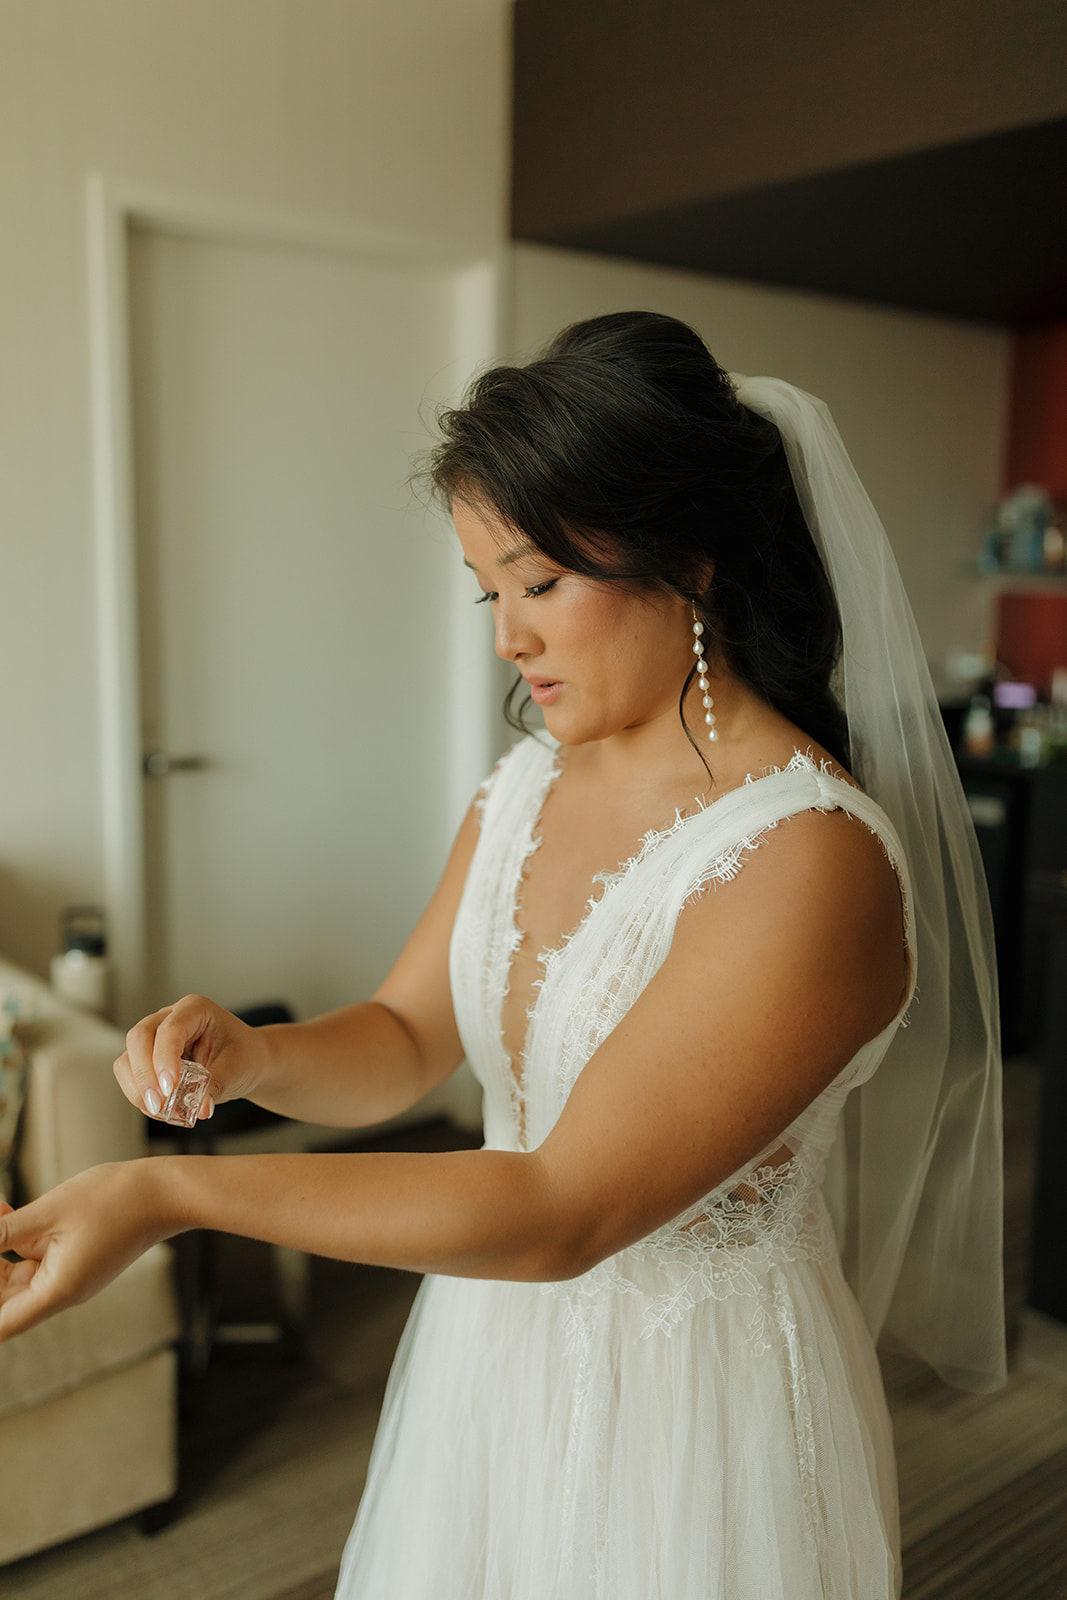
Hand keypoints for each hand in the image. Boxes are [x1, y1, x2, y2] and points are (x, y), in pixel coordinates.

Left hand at [0, 1162, 169, 1341]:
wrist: (164, 1192)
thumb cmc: (115, 1200)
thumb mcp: (50, 1212)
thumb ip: (5, 1230)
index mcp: (57, 1291)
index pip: (0, 1325)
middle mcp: (63, 1291)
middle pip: (6, 1302)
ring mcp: (70, 1276)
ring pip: (18, 1278)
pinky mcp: (77, 1259)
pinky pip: (37, 1259)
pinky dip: (17, 1242)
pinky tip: (5, 1213)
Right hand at [116, 994, 266, 1122]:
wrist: (246, 1061)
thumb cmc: (244, 1056)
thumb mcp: (237, 1069)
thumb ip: (216, 1086)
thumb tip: (200, 1109)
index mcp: (195, 1009)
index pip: (170, 1028)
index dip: (164, 1057)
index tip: (170, 1088)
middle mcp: (169, 1017)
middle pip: (139, 1037)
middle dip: (144, 1074)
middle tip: (159, 1105)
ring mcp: (155, 1038)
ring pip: (128, 1059)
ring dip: (139, 1090)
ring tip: (163, 1112)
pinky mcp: (147, 1059)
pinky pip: (130, 1077)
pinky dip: (140, 1097)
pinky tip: (162, 1111)